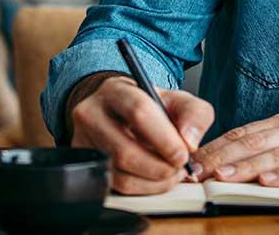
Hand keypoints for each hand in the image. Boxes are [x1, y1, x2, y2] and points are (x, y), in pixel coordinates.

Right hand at [69, 75, 214, 194]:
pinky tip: (155, 178)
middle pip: (124, 151)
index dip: (164, 138)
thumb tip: (189, 142)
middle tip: (179, 167)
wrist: (121, 113)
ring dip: (153, 182)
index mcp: (115, 91)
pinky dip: (142, 188)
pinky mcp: (86, 165)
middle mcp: (91, 114)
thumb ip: (195, 114)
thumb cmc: (151, 106)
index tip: (183, 154)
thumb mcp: (178, 100)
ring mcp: (84, 141)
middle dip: (160, 167)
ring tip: (170, 172)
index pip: (138, 111)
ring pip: (119, 174)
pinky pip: (115, 187)